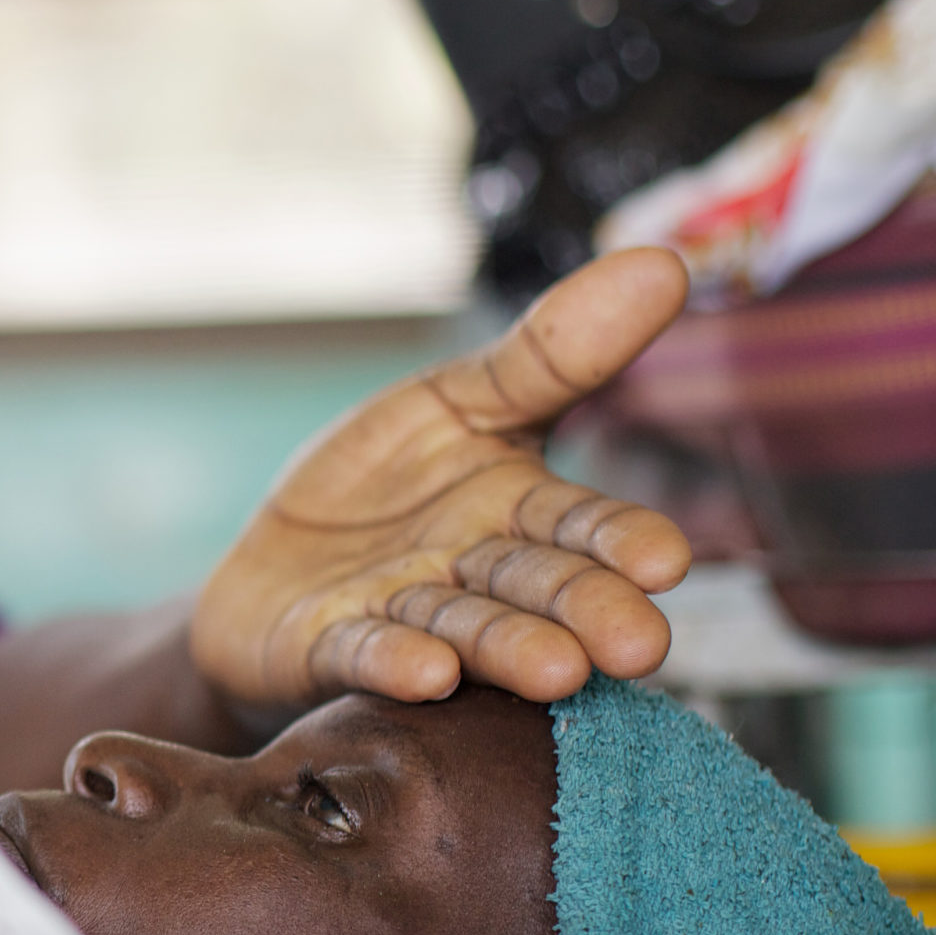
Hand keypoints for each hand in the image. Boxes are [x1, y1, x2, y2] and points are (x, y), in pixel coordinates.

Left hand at [192, 247, 692, 707]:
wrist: (268, 570)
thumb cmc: (380, 487)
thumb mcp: (457, 401)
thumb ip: (551, 353)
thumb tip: (666, 261)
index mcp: (518, 511)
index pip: (583, 525)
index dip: (622, 542)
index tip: (667, 561)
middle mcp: (472, 573)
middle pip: (537, 588)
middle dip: (586, 610)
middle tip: (637, 646)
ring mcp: (403, 615)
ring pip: (464, 628)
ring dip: (508, 648)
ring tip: (557, 671)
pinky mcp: (327, 647)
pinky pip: (364, 651)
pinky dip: (394, 660)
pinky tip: (427, 673)